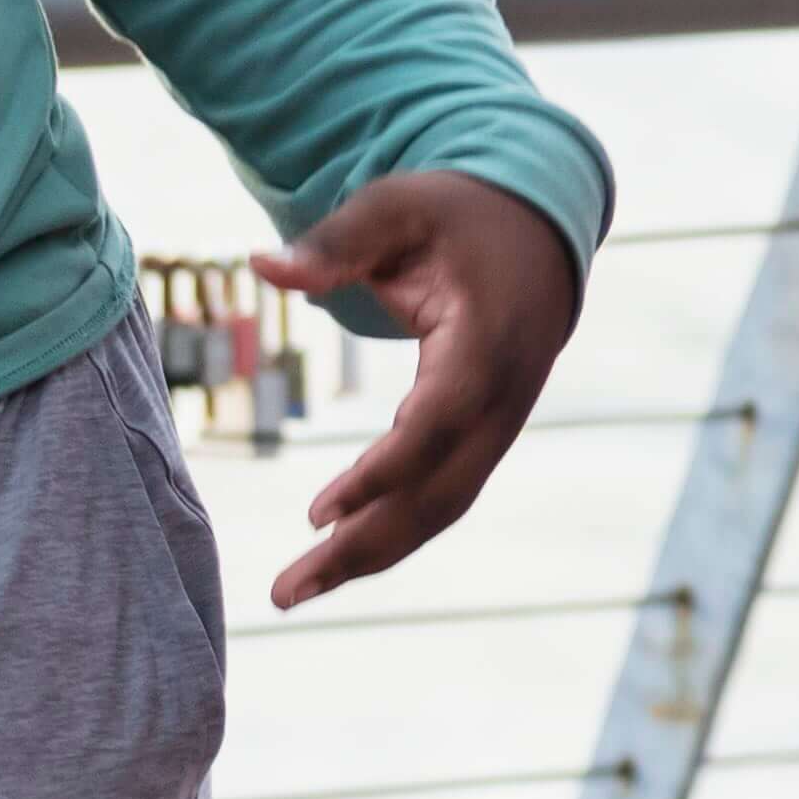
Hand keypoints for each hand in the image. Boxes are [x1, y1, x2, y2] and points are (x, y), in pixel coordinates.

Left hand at [252, 168, 586, 608]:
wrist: (538, 228)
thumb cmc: (457, 214)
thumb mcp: (397, 207)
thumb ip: (333, 243)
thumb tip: (260, 264)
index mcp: (488, 339)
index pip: (438, 423)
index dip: (383, 472)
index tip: (318, 513)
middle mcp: (504, 395)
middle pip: (440, 492)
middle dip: (365, 546)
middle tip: (285, 592)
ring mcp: (502, 422)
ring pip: (443, 506)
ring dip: (373, 554)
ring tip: (296, 590)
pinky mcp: (487, 435)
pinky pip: (443, 495)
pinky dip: (393, 531)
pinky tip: (337, 556)